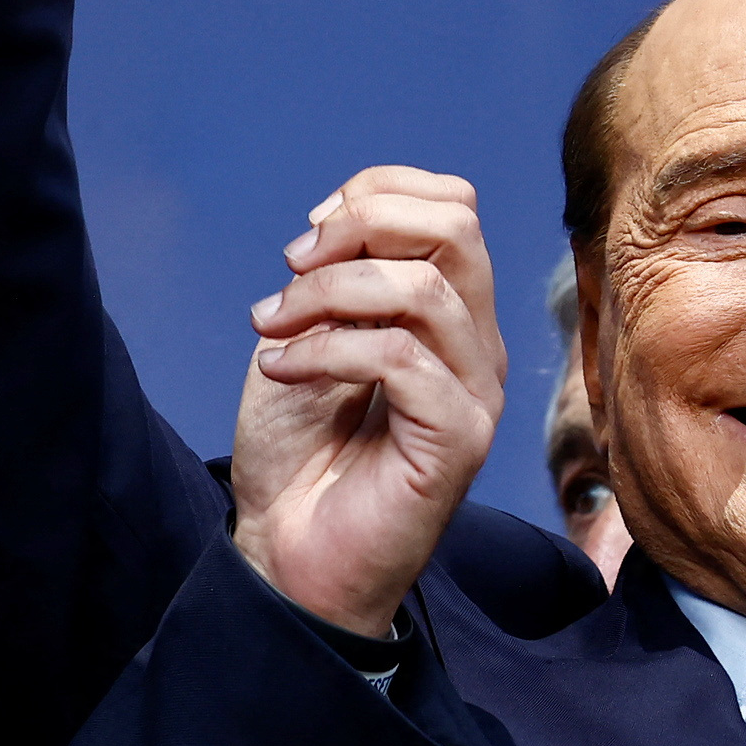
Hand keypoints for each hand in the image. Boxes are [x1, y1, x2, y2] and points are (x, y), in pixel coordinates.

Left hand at [231, 166, 502, 639]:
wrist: (287, 552)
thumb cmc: (299, 453)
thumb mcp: (306, 337)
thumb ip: (335, 278)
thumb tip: (338, 224)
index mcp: (448, 313)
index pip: (451, 205)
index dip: (373, 194)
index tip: (303, 243)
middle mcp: (474, 345)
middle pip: (457, 225)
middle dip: (359, 226)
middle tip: (292, 269)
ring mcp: (475, 392)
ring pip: (424, 288)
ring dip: (327, 296)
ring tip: (271, 329)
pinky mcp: (459, 439)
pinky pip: (401, 358)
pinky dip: (326, 350)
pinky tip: (279, 370)